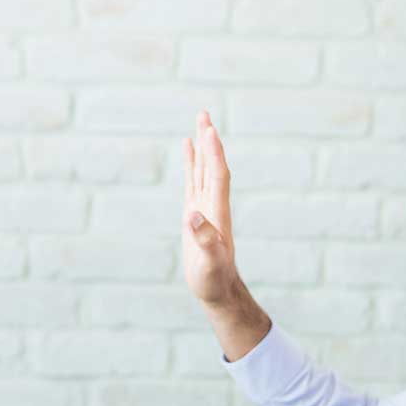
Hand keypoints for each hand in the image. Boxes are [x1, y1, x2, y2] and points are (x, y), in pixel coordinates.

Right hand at [181, 112, 240, 307]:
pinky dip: (191, 163)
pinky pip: (193, 182)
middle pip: (212, 166)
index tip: (209, 131)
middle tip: (204, 114)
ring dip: (202, 146)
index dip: (214, 154)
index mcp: (217, 213)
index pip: (217, 176)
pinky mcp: (194, 214)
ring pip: (203, 170)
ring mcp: (204, 208)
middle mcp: (213, 205)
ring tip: (199, 122)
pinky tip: (187, 148)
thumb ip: (204, 240)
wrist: (218, 290)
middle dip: (209, 141)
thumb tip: (192, 216)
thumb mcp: (209, 263)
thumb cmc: (213, 280)